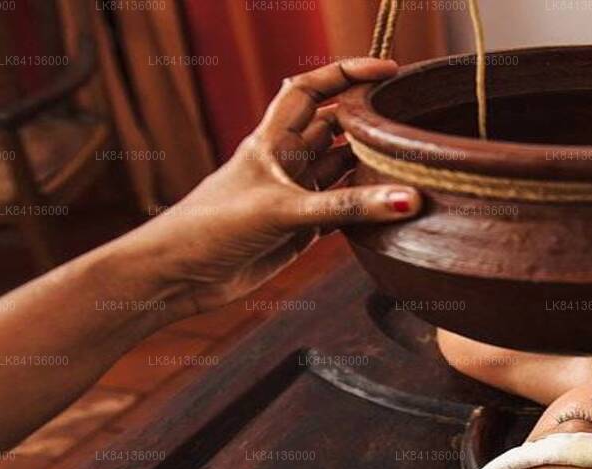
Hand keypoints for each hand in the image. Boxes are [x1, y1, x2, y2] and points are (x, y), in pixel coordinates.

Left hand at [117, 57, 420, 316]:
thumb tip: (408, 198)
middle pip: (337, 127)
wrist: (176, 275)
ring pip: (344, 169)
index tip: (388, 70)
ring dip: (373, 166)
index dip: (347, 73)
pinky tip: (394, 208)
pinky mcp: (301, 230)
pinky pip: (344, 211)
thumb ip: (346, 206)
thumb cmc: (211, 228)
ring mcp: (296, 197)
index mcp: (272, 141)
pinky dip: (368, 209)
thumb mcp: (282, 211)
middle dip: (370, 120)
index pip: (312, 89)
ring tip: (415, 163)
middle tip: (412, 117)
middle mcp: (287, 163)